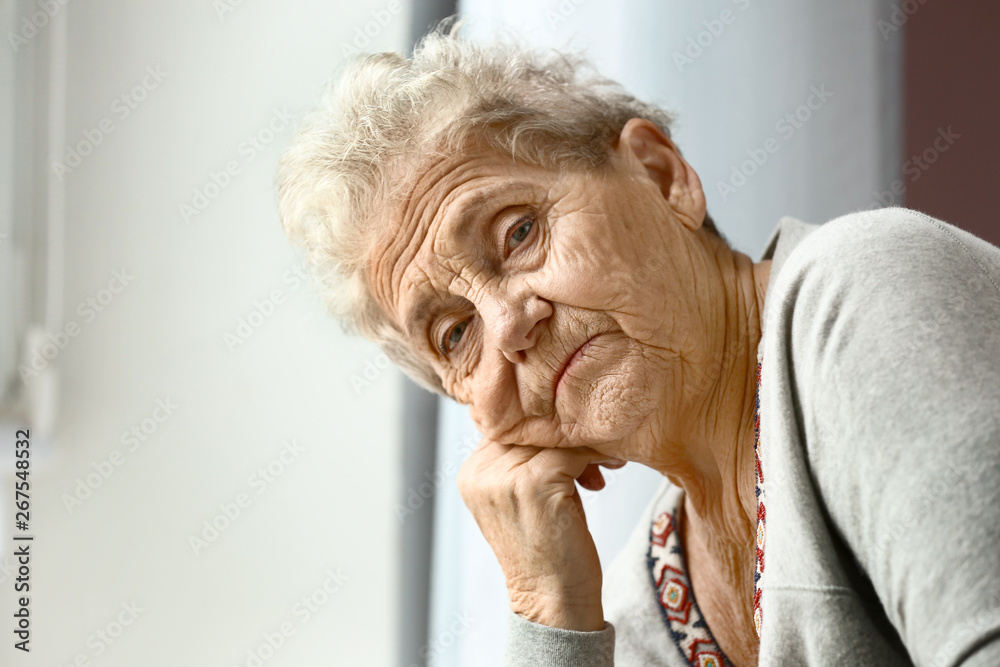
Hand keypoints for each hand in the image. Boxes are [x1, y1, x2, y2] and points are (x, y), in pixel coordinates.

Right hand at [456, 437, 624, 630]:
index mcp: (472, 472)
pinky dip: (595, 460)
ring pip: (555, 435)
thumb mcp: (521, 498)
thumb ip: (522, 460)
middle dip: (568, 438)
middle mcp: (480, 471)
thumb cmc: (546, 549)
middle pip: (532, 427)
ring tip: (600, 471)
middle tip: (597, 458)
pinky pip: (574, 451)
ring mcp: (504, 476)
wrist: (552, 600)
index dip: (546, 434)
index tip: (576, 450)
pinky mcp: (535, 482)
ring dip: (586, 448)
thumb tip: (551, 417)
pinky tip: (600, 480)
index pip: (511, 426)